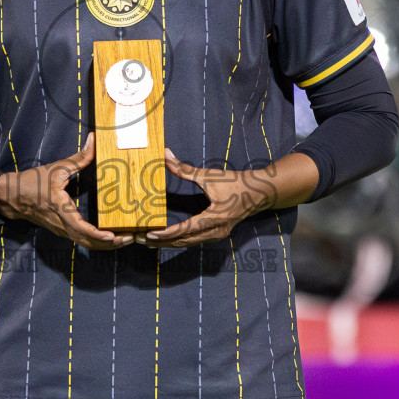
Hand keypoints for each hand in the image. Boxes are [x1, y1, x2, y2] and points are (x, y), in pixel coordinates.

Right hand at [0, 133, 132, 248]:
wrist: (11, 197)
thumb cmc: (32, 182)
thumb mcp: (56, 168)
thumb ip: (78, 157)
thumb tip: (93, 139)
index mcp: (60, 209)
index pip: (80, 228)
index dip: (97, 235)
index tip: (112, 236)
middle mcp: (62, 224)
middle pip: (88, 242)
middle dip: (111, 244)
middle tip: (131, 238)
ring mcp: (62, 230)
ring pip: (86, 244)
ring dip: (106, 245)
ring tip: (126, 240)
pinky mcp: (63, 229)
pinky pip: (82, 240)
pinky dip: (98, 242)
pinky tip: (112, 237)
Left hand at [144, 149, 317, 248]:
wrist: (259, 192)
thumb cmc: (235, 182)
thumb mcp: (209, 176)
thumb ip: (185, 169)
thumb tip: (166, 155)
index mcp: (215, 218)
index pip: (185, 230)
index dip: (166, 234)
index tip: (149, 234)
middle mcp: (216, 231)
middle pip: (183, 241)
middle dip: (161, 242)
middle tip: (140, 239)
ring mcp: (217, 235)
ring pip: (188, 243)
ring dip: (168, 243)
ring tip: (148, 241)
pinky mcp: (216, 234)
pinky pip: (194, 240)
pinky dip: (179, 240)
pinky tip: (166, 238)